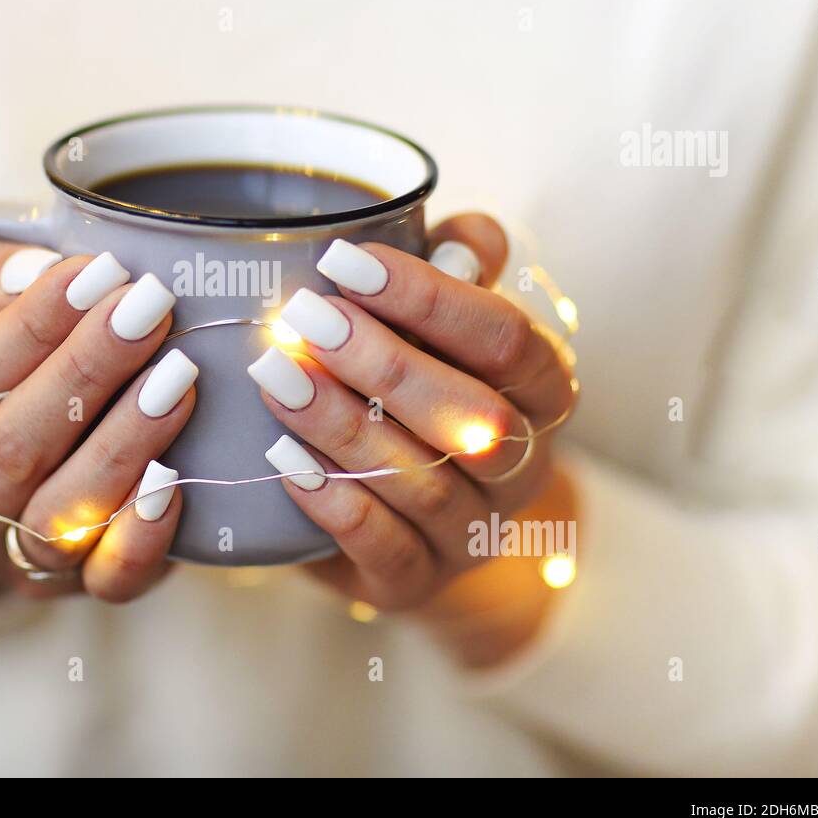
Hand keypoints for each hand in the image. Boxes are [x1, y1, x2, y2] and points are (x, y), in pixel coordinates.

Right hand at [0, 242, 194, 601]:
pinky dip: (141, 535)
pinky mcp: (85, 591)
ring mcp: (17, 566)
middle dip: (87, 371)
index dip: (30, 329)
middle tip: (150, 308)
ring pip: (60, 514)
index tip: (97, 274)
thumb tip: (30, 271)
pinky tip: (174, 478)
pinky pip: (110, 578)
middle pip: (13, 449)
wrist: (27, 470)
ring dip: (123, 442)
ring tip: (177, 376)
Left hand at [254, 214, 577, 659]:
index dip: (429, 298)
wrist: (426, 525)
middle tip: (301, 317)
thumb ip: (462, 268)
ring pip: (419, 480)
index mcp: (542, 392)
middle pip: (469, 415)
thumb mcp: (451, 327)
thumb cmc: (431, 394)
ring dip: (341, 423)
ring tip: (275, 374)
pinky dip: (332, 500)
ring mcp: (474, 533)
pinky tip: (281, 455)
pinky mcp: (418, 582)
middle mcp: (521, 466)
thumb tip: (469, 234)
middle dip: (381, 361)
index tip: (343, 261)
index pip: (506, 340)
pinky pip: (382, 546)